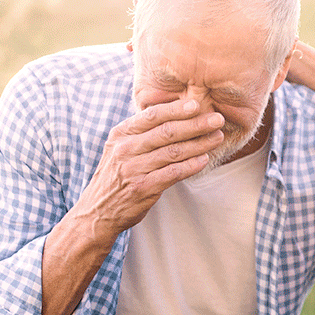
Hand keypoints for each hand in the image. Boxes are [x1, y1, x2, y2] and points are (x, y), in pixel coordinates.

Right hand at [75, 98, 224, 236]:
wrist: (97, 210)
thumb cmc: (116, 175)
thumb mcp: (120, 147)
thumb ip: (142, 132)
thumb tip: (174, 113)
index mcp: (121, 134)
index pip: (152, 115)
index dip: (176, 109)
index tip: (197, 104)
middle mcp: (126, 149)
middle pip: (166, 132)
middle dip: (195, 124)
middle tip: (217, 119)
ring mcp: (134, 168)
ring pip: (173, 152)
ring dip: (199, 144)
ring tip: (217, 137)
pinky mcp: (143, 188)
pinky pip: (172, 173)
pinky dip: (190, 166)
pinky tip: (205, 160)